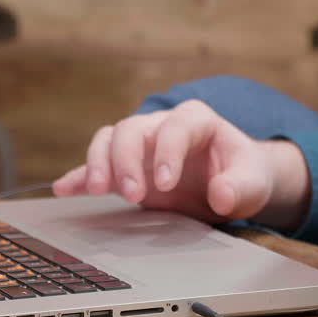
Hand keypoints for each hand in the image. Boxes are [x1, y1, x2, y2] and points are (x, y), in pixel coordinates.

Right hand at [53, 100, 309, 228]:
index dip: (167, 153)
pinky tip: (63, 189)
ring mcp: (140, 145)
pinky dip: (79, 176)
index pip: (174, 128)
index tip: (165, 184)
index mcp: (195, 120)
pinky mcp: (126, 168)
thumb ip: (241, 186)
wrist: (234, 181)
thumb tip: (222, 195)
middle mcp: (161, 126)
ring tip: (96, 191)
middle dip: (127, 160)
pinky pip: (96, 166)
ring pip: (108, 140)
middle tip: (133, 195)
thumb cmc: (244, 174)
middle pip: (132, 130)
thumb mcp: (254, 180)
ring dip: (99, 164)